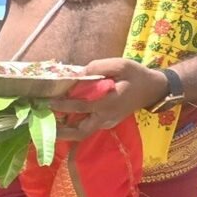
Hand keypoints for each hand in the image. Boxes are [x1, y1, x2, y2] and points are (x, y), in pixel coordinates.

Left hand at [48, 58, 167, 140]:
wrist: (153, 89)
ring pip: (82, 132)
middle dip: (61, 131)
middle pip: (80, 131)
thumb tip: (78, 73)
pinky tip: (59, 119)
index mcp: (110, 102)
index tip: (49, 102)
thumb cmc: (136, 75)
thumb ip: (99, 67)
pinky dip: (72, 126)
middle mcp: (107, 117)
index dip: (65, 105)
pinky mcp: (106, 123)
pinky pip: (86, 128)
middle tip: (43, 124)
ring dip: (64, 131)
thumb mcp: (121, 64)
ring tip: (46, 123)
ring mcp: (107, 123)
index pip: (83, 107)